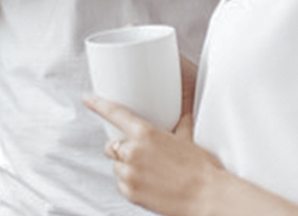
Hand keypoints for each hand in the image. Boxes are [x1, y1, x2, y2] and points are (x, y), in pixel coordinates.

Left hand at [86, 95, 226, 215]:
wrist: (208, 197)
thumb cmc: (202, 169)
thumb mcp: (189, 137)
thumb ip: (178, 122)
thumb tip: (183, 109)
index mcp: (145, 134)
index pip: (114, 113)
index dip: (98, 104)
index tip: (89, 100)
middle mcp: (132, 152)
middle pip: (111, 145)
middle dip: (122, 147)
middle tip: (140, 153)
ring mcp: (129, 174)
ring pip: (116, 166)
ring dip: (127, 167)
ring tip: (150, 171)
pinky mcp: (130, 193)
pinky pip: (122, 184)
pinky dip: (131, 183)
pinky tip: (149, 184)